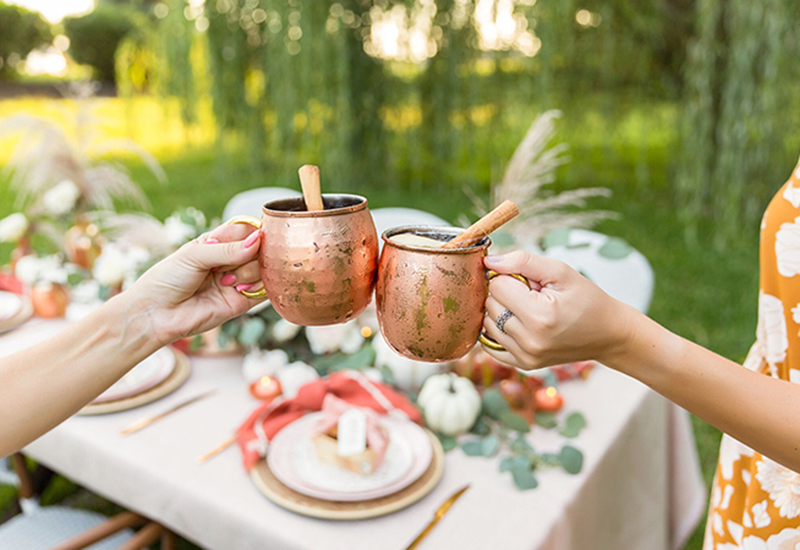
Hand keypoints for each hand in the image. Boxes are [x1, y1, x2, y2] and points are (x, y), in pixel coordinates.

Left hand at [122, 223, 264, 345]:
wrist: (155, 314)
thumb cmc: (167, 280)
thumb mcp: (195, 255)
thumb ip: (228, 249)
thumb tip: (258, 240)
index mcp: (217, 243)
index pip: (247, 230)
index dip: (256, 232)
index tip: (256, 237)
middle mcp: (229, 261)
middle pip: (260, 250)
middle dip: (252, 255)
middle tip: (231, 265)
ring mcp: (236, 281)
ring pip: (263, 270)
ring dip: (250, 273)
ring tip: (227, 281)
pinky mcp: (241, 302)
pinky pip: (263, 292)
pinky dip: (258, 288)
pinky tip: (238, 289)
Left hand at [481, 250, 636, 369]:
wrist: (608, 334)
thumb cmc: (587, 299)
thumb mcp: (561, 271)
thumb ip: (523, 262)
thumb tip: (489, 262)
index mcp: (540, 315)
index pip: (497, 286)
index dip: (510, 276)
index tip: (529, 280)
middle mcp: (530, 340)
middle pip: (490, 304)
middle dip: (506, 293)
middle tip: (532, 294)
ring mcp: (526, 356)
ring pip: (487, 323)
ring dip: (501, 311)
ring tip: (529, 309)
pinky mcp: (523, 364)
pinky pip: (490, 344)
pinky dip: (498, 330)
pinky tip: (518, 323)